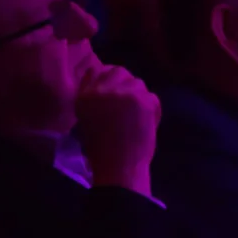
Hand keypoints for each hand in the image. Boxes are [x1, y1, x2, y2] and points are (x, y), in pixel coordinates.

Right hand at [75, 65, 160, 195]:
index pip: (97, 70)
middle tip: (128, 102)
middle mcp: (104, 89)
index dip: (107, 77)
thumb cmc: (101, 150)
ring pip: (138, 83)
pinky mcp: (145, 100)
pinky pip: (152, 97)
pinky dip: (152, 109)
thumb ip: (94, 98)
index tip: (114, 89)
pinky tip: (145, 123)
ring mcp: (126, 93)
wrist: (119, 166)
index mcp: (85, 95)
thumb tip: (109, 85)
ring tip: (135, 116)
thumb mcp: (86, 119)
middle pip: (119, 71)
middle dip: (125, 83)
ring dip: (139, 96)